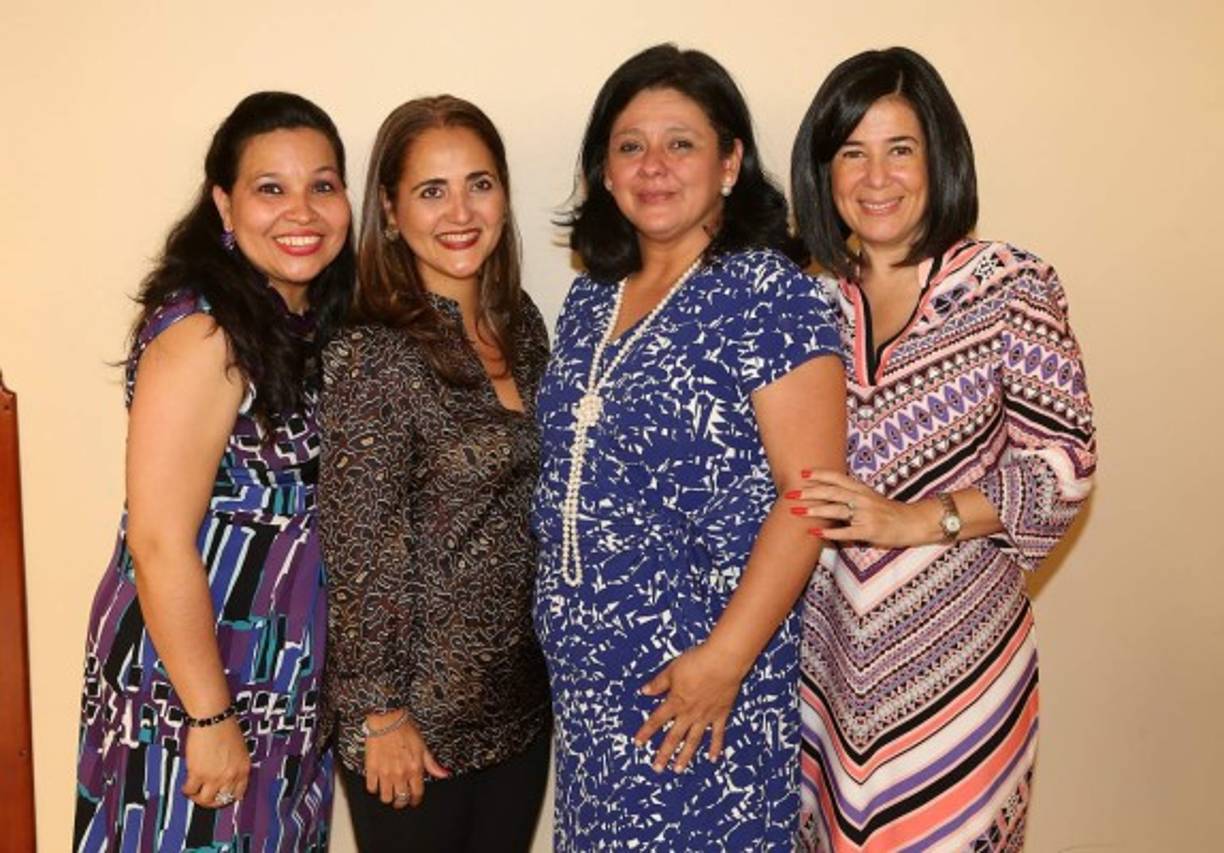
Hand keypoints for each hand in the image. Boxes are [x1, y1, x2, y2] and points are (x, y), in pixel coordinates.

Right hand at [181, 717, 249, 808]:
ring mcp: (214, 776)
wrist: (213, 718)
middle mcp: (231, 775)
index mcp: (243, 769)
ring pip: (205, 799)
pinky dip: (186, 790)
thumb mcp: (239, 749)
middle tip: (204, 796)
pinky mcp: (198, 774)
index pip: (238, 794)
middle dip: (212, 800)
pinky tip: (186, 786)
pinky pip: (190, 790)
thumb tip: (226, 777)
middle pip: (221, 800)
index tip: (221, 797)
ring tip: (194, 792)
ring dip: (198, 798)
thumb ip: (234, 765)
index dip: (227, 797)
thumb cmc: (226, 727)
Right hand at [363, 710, 449, 807]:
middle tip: (400, 799)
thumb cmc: (405, 730)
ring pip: (386, 798)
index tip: (414, 800)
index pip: (417, 794)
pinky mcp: (371, 770)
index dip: (416, 800)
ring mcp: (385, 773)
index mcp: (415, 769)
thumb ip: (432, 764)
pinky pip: (371, 788)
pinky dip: (374, 788)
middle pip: (401, 800)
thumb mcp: (423, 746)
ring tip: (389, 791)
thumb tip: (444, 774)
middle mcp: (400, 774)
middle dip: (402, 802)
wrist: (387, 720)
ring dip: (388, 797)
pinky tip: (378, 783)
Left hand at [633, 644, 746, 773]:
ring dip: (685, 756)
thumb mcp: (672, 669)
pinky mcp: (721, 714)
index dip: (646, 732)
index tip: (638, 743)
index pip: (657, 720)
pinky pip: (717, 734)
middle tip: (657, 768)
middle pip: (674, 737)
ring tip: (678, 769)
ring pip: (693, 740)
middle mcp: (689, 713)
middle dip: (664, 753)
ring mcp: (706, 716)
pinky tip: (712, 759)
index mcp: (676, 702)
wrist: (723, 662)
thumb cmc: (698, 662)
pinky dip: (715, 747)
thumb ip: (659, 683)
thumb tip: (644, 691)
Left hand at [787, 468, 938, 546]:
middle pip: (832, 492)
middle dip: (810, 492)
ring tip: (798, 511)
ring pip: (836, 510)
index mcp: (862, 489)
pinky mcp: (868, 531)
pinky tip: (815, 533)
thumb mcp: (871, 497)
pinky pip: (846, 532)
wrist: (913, 523)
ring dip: (815, 510)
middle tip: (791, 493)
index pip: (837, 478)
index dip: (819, 475)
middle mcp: (862, 499)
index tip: (802, 473)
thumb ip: (852, 495)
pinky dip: (829, 532)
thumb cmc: (889, 512)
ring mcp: (865, 515)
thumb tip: (828, 494)